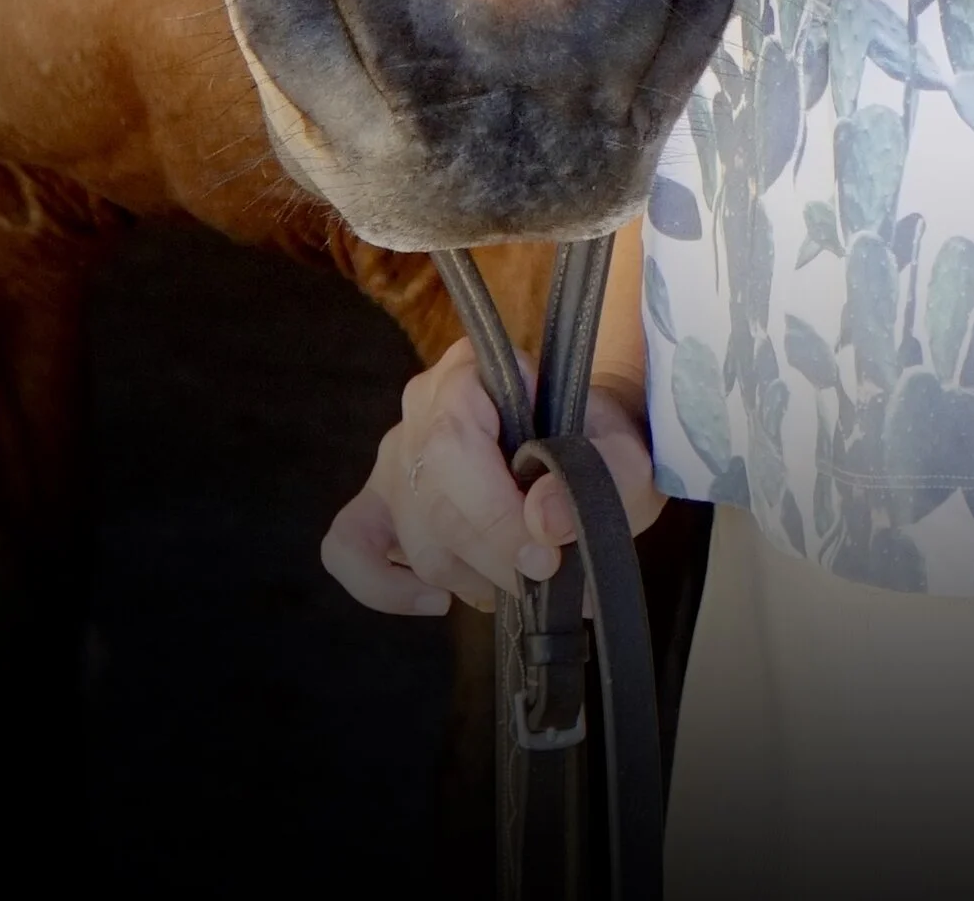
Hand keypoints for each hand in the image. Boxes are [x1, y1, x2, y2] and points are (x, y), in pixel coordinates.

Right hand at [322, 340, 660, 616]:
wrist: (588, 444)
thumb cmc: (599, 443)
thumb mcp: (624, 451)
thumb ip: (602, 473)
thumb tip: (545, 520)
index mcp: (471, 372)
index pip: (454, 445)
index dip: (493, 513)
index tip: (544, 558)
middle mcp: (420, 409)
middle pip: (432, 501)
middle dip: (493, 557)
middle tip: (550, 581)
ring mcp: (392, 459)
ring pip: (413, 538)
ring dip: (473, 577)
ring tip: (526, 580)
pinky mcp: (380, 506)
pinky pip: (349, 546)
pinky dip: (381, 585)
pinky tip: (436, 601)